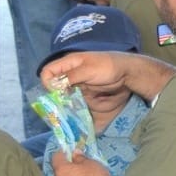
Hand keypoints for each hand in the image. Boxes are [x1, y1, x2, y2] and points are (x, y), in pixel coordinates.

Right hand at [44, 50, 174, 101]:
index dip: (48, 82)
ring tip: (69, 110)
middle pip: (53, 86)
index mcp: (68, 64)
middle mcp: (69, 75)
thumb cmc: (108, 66)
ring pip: (62, 96)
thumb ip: (71, 77)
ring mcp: (77, 85)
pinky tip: (76, 112)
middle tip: (61, 105)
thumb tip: (53, 85)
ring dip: (63, 103)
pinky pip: (73, 101)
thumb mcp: (89, 70)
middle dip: (54, 96)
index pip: (48, 72)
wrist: (127, 73)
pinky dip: (73, 107)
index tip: (57, 92)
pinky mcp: (84, 94)